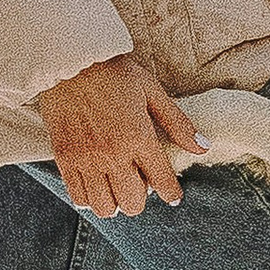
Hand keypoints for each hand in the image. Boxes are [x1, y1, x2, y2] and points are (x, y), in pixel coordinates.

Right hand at [37, 54, 205, 219]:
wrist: (71, 62)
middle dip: (141, 199)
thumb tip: (204, 147)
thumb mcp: (152, 92)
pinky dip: (90, 198)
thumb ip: (178, 124)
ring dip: (115, 201)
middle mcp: (113, 154)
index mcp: (139, 137)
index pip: (162, 182)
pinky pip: (79, 197)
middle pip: (132, 203)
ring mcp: (86, 159)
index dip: (171, 193)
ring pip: (105, 207)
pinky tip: (97, 184)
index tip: (173, 195)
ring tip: (117, 185)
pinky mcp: (65, 159)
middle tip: (141, 184)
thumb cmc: (115, 74)